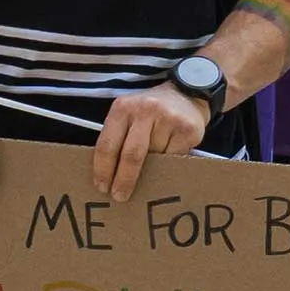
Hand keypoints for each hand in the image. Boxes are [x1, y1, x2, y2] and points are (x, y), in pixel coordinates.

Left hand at [93, 84, 208, 201]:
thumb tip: (110, 176)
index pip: (107, 144)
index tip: (102, 187)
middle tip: (120, 196)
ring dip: (152, 166)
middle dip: (124, 180)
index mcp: (123, 107)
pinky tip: (171, 149)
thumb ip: (118, 138)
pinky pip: (174, 158)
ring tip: (155, 156)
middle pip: (131, 155)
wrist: (186, 94)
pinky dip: (170, 160)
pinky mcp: (187, 129)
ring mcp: (168, 118)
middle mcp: (145, 110)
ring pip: (155, 158)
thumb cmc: (150, 111)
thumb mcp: (128, 115)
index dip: (103, 169)